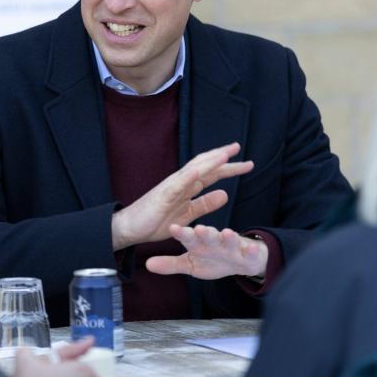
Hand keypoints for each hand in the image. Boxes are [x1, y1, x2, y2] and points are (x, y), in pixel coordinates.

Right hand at [111, 142, 252, 250]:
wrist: (130, 228)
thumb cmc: (155, 221)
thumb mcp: (187, 214)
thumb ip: (205, 204)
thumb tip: (225, 194)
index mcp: (187, 187)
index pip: (211, 173)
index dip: (228, 167)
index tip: (246, 163)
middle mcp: (180, 183)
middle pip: (204, 165)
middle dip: (222, 157)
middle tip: (238, 147)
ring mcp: (170, 188)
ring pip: (192, 170)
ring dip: (208, 162)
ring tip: (225, 154)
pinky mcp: (161, 196)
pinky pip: (176, 185)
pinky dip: (187, 176)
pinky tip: (199, 171)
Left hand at [145, 224, 267, 279]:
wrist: (241, 260)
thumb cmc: (213, 259)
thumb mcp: (190, 264)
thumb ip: (170, 264)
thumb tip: (147, 265)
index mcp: (199, 242)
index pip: (188, 237)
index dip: (181, 233)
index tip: (172, 228)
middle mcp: (214, 240)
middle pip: (209, 235)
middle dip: (204, 232)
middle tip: (198, 229)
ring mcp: (231, 245)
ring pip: (229, 239)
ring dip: (228, 236)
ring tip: (226, 232)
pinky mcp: (247, 251)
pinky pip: (249, 250)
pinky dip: (250, 249)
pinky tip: (251, 248)